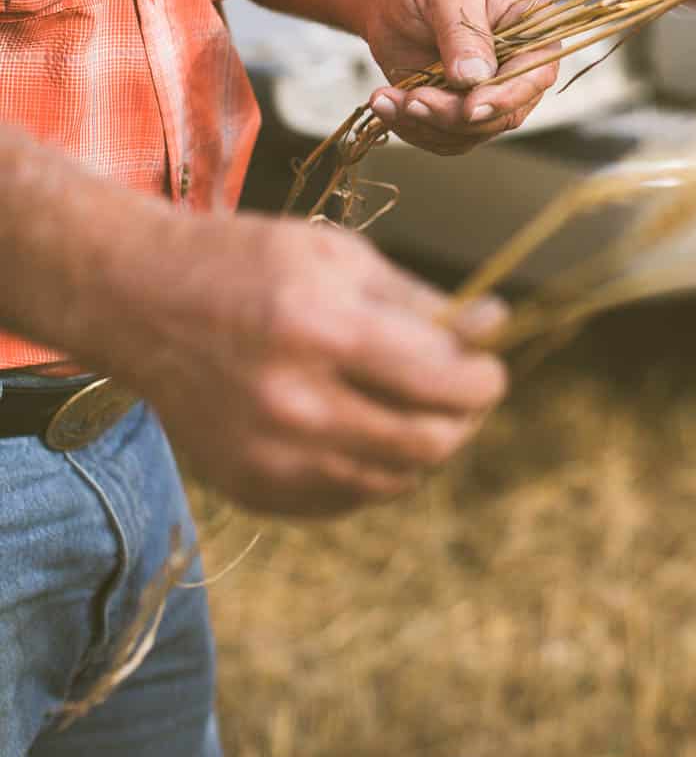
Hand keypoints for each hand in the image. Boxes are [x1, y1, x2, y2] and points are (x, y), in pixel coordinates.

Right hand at [108, 210, 507, 516]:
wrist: (139, 300)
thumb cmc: (246, 264)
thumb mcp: (338, 257)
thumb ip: (420, 302)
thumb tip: (495, 324)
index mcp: (322, 331)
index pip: (440, 383)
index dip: (483, 380)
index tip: (489, 368)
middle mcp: (295, 405)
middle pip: (427, 444)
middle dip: (463, 419)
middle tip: (464, 394)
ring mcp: (269, 456)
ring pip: (393, 481)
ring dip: (422, 447)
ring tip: (414, 407)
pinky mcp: (251, 486)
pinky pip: (346, 498)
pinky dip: (374, 470)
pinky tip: (363, 429)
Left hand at [362, 0, 559, 155]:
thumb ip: (463, 30)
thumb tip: (475, 78)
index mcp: (534, 26)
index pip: (538, 71)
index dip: (508, 95)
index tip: (470, 107)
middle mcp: (517, 65)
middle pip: (505, 112)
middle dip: (456, 116)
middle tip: (413, 101)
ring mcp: (486, 91)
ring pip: (471, 131)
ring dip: (426, 124)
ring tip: (386, 98)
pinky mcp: (454, 107)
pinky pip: (440, 136)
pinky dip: (410, 127)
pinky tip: (383, 102)